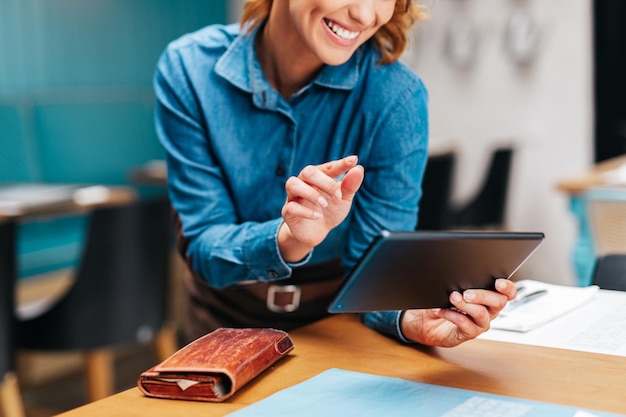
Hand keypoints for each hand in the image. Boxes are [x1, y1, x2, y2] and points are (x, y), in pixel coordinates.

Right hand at [278, 155, 363, 262]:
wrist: (317, 232)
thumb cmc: (330, 211)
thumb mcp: (343, 199)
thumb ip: (350, 185)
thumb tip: (359, 168)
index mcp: (318, 177)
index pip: (328, 167)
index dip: (340, 164)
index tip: (353, 160)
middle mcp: (304, 183)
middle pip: (307, 172)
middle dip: (325, 182)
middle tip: (338, 195)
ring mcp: (294, 197)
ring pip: (292, 184)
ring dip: (311, 193)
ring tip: (325, 203)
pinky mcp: (288, 212)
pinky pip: (290, 207)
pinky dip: (305, 211)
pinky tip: (318, 216)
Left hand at [400, 278, 516, 346]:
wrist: (428, 320)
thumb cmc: (443, 299)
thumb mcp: (452, 286)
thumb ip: (461, 281)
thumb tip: (459, 275)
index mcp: (490, 296)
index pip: (508, 292)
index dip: (507, 288)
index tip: (498, 283)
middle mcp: (489, 310)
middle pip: (498, 302)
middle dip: (483, 295)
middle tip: (466, 293)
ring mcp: (480, 323)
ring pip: (482, 313)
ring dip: (466, 305)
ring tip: (453, 297)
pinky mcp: (468, 333)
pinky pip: (465, 324)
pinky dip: (452, 314)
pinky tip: (442, 310)